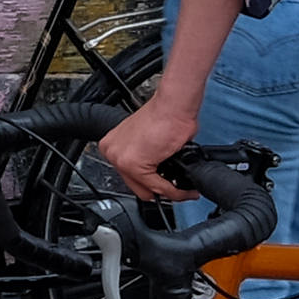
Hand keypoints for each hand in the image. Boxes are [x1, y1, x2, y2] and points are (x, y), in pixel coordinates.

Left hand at [97, 88, 196, 203]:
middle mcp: (112, 152)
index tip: (165, 186)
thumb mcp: (147, 140)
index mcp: (112, 146)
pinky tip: (185, 190)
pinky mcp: (135, 165)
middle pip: (136, 187)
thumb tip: (155, 176)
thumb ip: (145, 157)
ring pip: (148, 190)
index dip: (151, 185)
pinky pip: (159, 187)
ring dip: (169, 192)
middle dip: (159, 191)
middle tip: (177, 190)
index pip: (130, 178)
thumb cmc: (166, 116)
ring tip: (184, 190)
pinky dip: (175, 192)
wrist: (173, 106)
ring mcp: (120, 159)